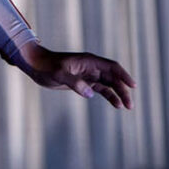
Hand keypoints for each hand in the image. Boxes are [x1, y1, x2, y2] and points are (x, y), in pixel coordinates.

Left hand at [13, 42, 135, 108]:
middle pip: (113, 77)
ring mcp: (89, 75)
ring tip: (126, 107)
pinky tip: (116, 105)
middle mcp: (92, 67)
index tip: (132, 86)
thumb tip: (90, 93)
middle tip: (130, 105)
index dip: (123, 75)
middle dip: (123, 90)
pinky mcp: (84, 82)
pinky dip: (109, 96)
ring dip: (118, 94)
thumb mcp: (59, 73)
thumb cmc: (46, 66)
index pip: (111, 67)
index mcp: (89, 61)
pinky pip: (100, 89)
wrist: (36, 66)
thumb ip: (75, 82)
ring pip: (109, 84)